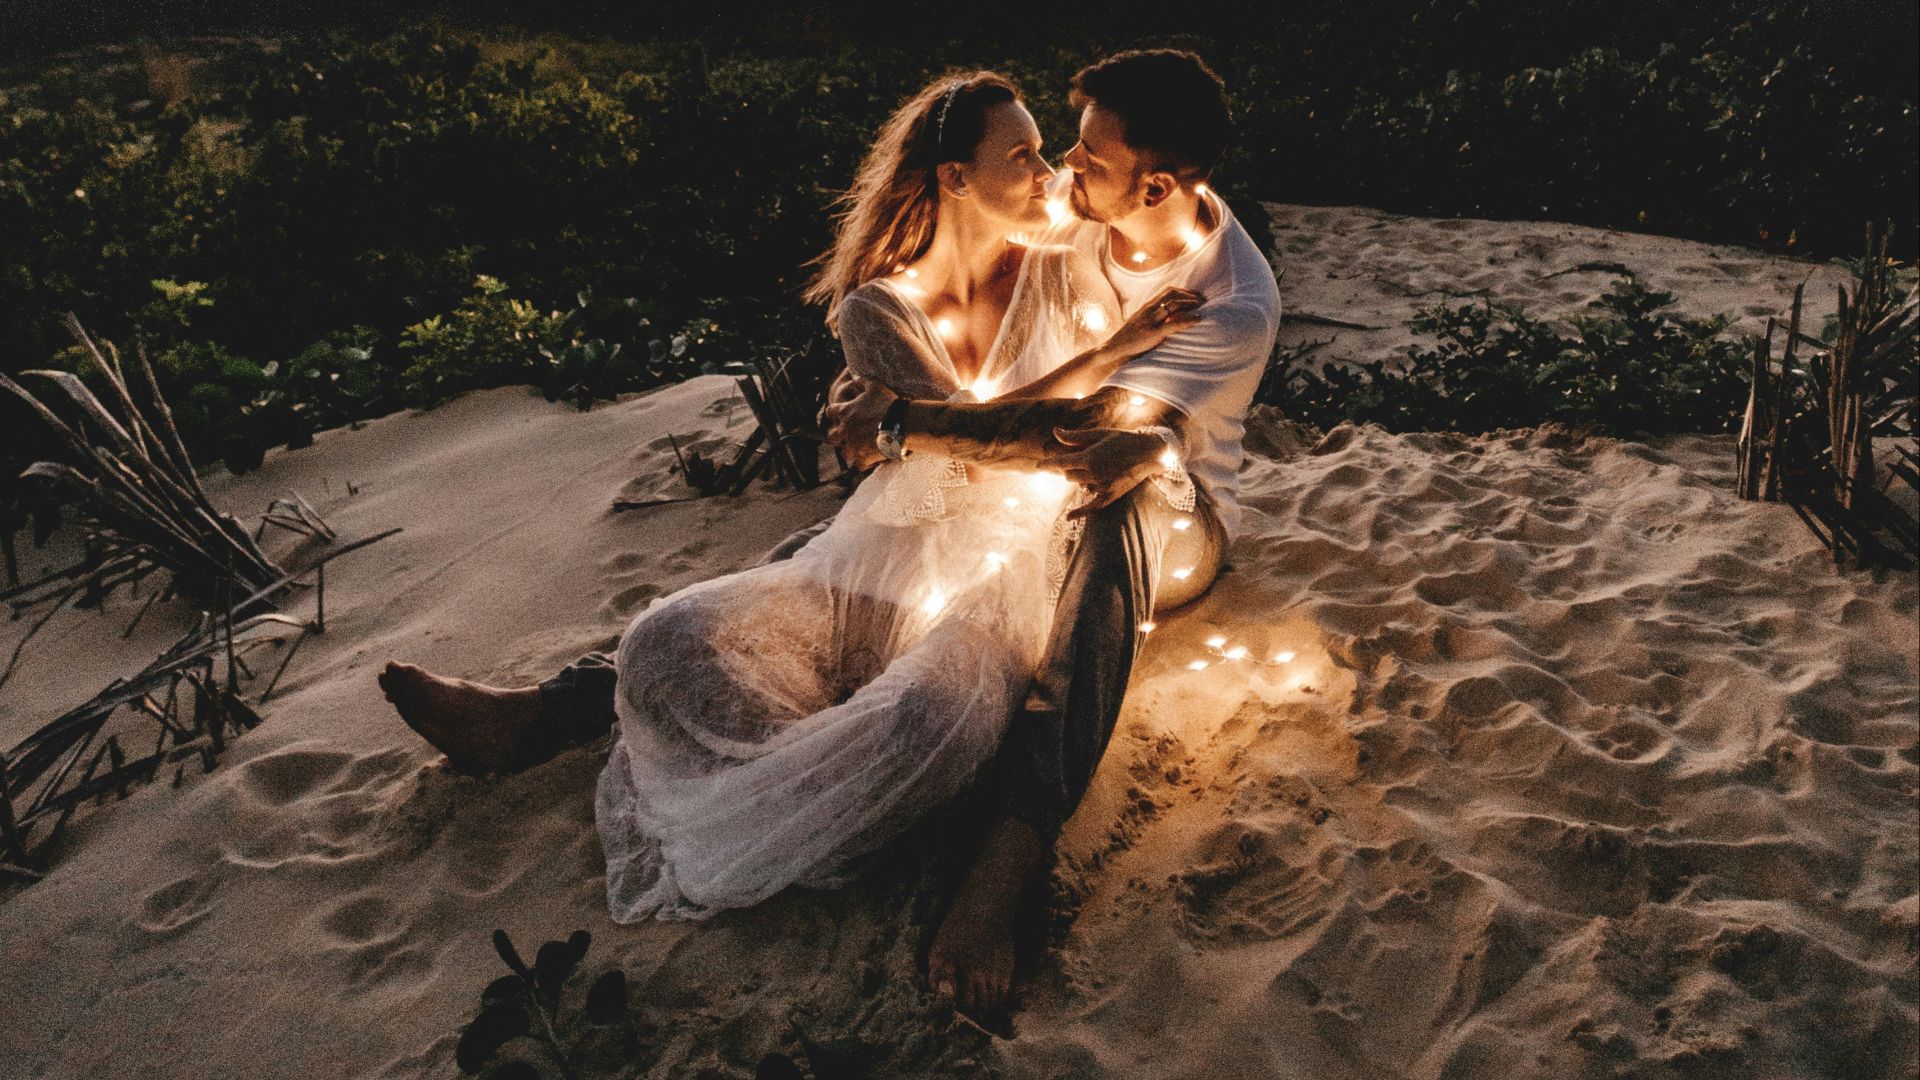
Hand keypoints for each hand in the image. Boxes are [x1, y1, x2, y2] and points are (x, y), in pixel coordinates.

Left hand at [823, 367, 897, 470]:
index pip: (831, 412)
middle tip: (845, 435)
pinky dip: (864, 463)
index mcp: (846, 412)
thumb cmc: (888, 403)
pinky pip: (859, 465)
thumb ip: (863, 381)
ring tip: (857, 449)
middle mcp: (846, 430)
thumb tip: (855, 376)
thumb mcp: (876, 386)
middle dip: (837, 436)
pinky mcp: (864, 457)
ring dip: (849, 451)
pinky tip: (869, 460)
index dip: (835, 412)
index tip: (839, 412)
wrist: (901, 423)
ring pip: (844, 453)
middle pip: (832, 437)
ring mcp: (855, 446)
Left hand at [1049, 426, 1173, 516]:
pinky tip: (1068, 517)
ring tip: (1092, 466)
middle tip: (1076, 457)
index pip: (1061, 462)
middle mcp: (1094, 474)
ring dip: (1077, 477)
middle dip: (1067, 467)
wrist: (1148, 453)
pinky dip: (1079, 512)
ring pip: (1078, 485)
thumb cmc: (1123, 440)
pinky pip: (1091, 507)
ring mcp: (1102, 487)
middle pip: (1068, 474)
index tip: (1038, 466)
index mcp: (1090, 457)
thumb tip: (1055, 432)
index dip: (1047, 464)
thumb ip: (1075, 437)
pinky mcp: (1110, 496)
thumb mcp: (1099, 434)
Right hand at [1098, 287, 1203, 365]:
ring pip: (1173, 305)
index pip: (1166, 291)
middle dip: (1189, 295)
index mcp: (1146, 307)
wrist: (1113, 350)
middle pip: (1171, 294)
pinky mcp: (1152, 333)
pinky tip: (1197, 320)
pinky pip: (1173, 323)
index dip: (1183, 291)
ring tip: (1202, 308)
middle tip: (1202, 300)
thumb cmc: (1128, 340)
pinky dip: (1188, 320)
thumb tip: (1169, 318)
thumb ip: (1153, 319)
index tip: (1194, 296)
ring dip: (1190, 304)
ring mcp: (1149, 321)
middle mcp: (1148, 310)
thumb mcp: (1140, 324)